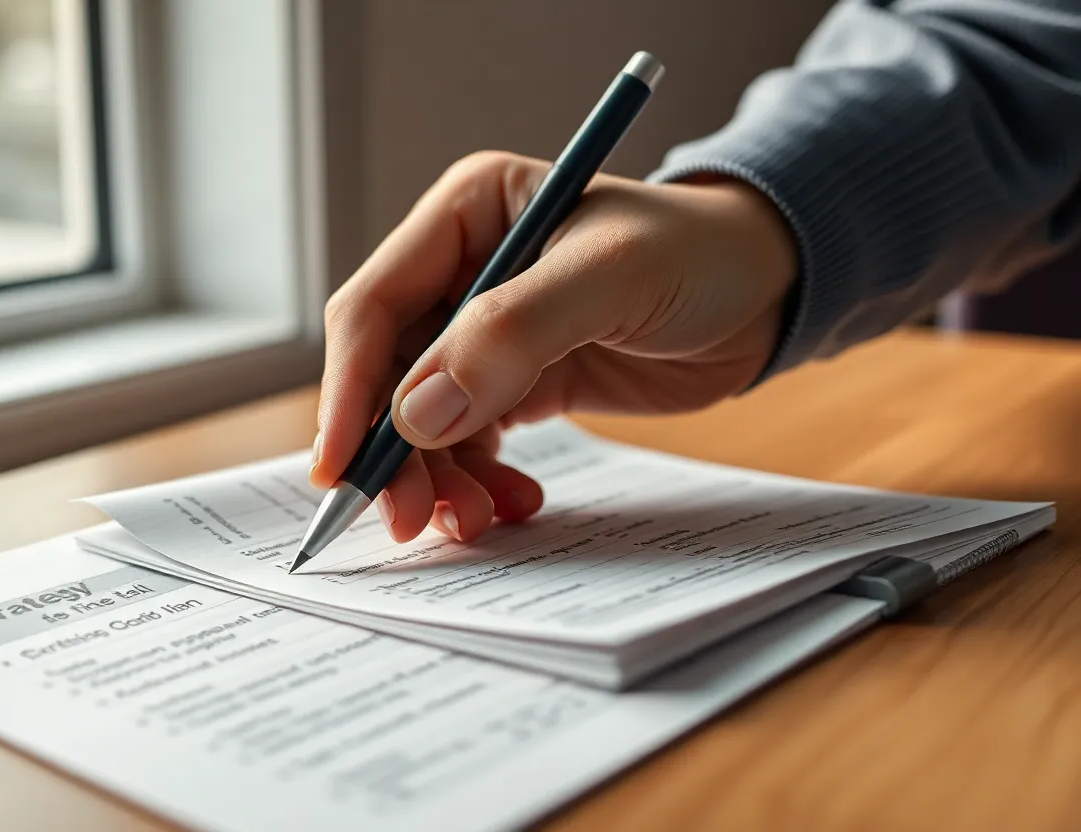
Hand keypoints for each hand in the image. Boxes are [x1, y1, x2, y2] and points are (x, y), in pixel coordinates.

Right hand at [311, 151, 796, 543]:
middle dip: (394, 451)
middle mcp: (460, 271)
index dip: (349, 389)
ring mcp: (483, 330)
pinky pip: (468, 440)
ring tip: (479, 520)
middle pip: (389, 374)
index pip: (374, 307)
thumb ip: (513, 335)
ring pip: (423, 418)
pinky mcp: (513, 379)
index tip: (341, 467)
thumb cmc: (699, 255)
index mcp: (464, 214)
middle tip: (409, 520)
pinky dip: (478, 480)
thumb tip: (417, 412)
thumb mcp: (611, 277)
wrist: (766, 293)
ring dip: (439, 477)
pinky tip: (514, 504)